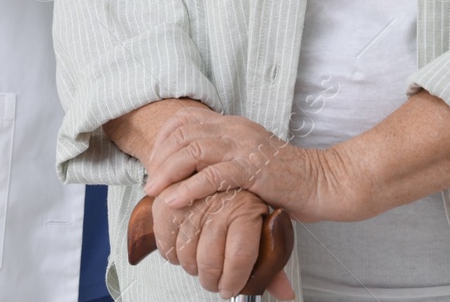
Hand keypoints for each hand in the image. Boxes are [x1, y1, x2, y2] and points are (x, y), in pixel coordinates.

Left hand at [143, 111, 360, 223]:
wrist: (322, 182)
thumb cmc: (285, 178)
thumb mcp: (249, 159)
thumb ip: (224, 157)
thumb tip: (192, 170)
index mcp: (233, 124)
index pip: (186, 119)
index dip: (163, 139)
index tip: (154, 162)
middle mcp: (236, 129)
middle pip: (183, 133)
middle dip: (160, 158)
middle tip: (150, 183)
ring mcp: (245, 147)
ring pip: (192, 150)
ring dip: (168, 172)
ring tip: (155, 192)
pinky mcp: (253, 169)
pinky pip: (213, 175)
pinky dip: (189, 188)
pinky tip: (176, 201)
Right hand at [152, 185, 295, 298]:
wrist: (223, 161)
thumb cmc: (247, 200)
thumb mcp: (265, 226)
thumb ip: (272, 261)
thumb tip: (285, 293)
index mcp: (248, 207)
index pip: (241, 255)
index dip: (234, 280)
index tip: (229, 290)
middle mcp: (221, 199)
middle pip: (209, 259)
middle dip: (210, 280)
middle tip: (213, 283)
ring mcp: (191, 196)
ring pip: (185, 251)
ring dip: (190, 267)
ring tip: (199, 266)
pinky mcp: (169, 194)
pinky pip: (163, 236)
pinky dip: (170, 252)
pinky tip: (180, 251)